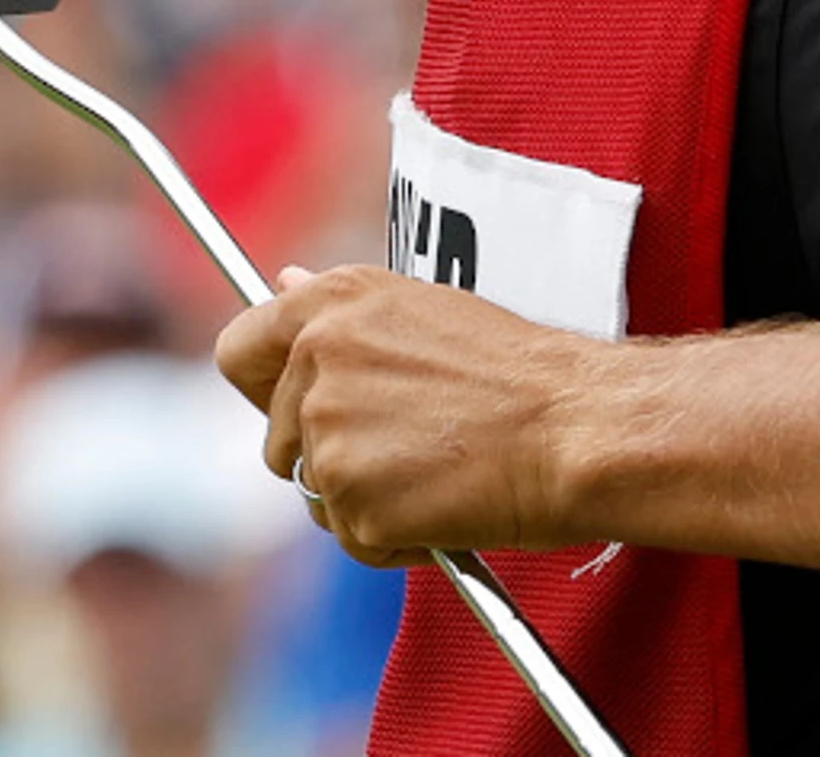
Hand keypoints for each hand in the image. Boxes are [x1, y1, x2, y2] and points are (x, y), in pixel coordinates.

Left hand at [215, 265, 599, 565]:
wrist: (580, 428)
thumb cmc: (523, 372)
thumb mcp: (429, 309)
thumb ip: (345, 311)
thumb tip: (284, 281)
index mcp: (335, 304)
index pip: (239, 348)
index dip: (262, 386)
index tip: (294, 404)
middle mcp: (317, 362)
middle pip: (276, 437)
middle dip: (328, 455)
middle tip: (410, 449)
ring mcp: (328, 435)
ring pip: (316, 492)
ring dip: (365, 498)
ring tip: (440, 473)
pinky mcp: (350, 501)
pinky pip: (354, 538)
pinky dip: (394, 537)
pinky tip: (449, 505)